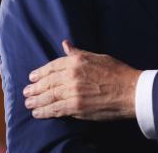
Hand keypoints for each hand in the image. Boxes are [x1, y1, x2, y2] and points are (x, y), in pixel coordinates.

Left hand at [23, 40, 140, 120]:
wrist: (131, 91)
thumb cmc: (118, 73)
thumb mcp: (97, 57)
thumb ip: (78, 53)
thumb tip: (66, 44)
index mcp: (77, 61)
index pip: (52, 66)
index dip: (40, 73)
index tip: (32, 77)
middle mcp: (72, 74)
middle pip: (47, 82)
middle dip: (34, 88)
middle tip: (26, 92)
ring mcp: (73, 91)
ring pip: (48, 96)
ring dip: (36, 101)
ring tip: (28, 104)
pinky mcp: (76, 106)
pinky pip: (55, 109)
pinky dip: (44, 112)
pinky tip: (38, 113)